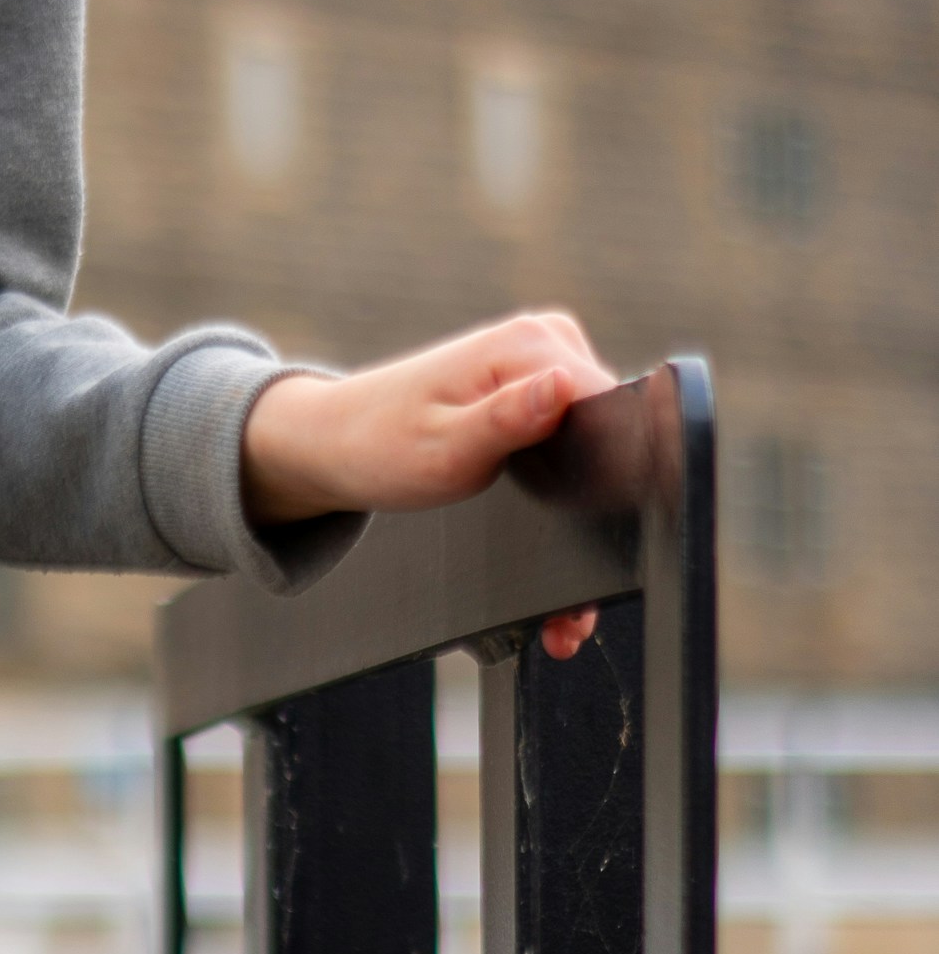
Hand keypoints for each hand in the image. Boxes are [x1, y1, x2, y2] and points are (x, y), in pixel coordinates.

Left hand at [242, 312, 614, 659]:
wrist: (333, 443)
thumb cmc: (376, 447)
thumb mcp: (443, 449)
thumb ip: (507, 421)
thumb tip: (565, 385)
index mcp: (531, 345)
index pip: (614, 409)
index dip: (620, 481)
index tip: (604, 545)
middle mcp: (547, 340)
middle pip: (612, 434)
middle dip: (602, 516)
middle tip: (578, 611)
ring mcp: (544, 361)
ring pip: (598, 446)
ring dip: (589, 518)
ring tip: (565, 612)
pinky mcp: (535, 386)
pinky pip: (574, 439)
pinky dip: (568, 494)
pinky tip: (554, 550)